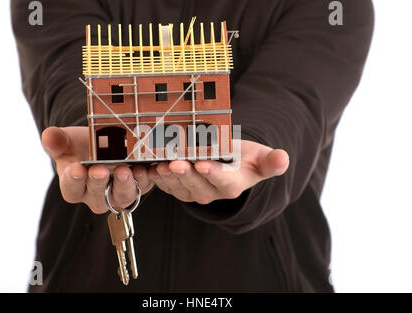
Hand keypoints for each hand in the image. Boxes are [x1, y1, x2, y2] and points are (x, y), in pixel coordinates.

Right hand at [41, 126, 153, 213]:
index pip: (71, 188)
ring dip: (124, 185)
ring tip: (125, 170)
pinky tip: (144, 168)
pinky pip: (143, 187)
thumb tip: (48, 136)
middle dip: (99, 182)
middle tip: (101, 170)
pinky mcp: (138, 186)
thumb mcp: (67, 140)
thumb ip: (57, 140)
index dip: (73, 180)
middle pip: (97, 196)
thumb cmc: (82, 146)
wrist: (106, 142)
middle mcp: (96, 196)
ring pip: (121, 197)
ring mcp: (118, 193)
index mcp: (74, 186)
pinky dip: (144, 179)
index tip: (75, 169)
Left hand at [147, 140, 288, 204]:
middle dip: (185, 174)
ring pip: (179, 187)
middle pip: (197, 184)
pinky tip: (149, 168)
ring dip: (168, 177)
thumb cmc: (246, 159)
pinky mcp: (180, 189)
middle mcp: (212, 192)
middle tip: (174, 162)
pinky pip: (168, 186)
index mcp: (233, 184)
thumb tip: (284, 159)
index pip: (223, 181)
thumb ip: (271, 162)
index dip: (213, 173)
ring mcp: (194, 192)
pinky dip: (158, 178)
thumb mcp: (261, 157)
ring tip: (158, 165)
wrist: (231, 165)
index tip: (203, 164)